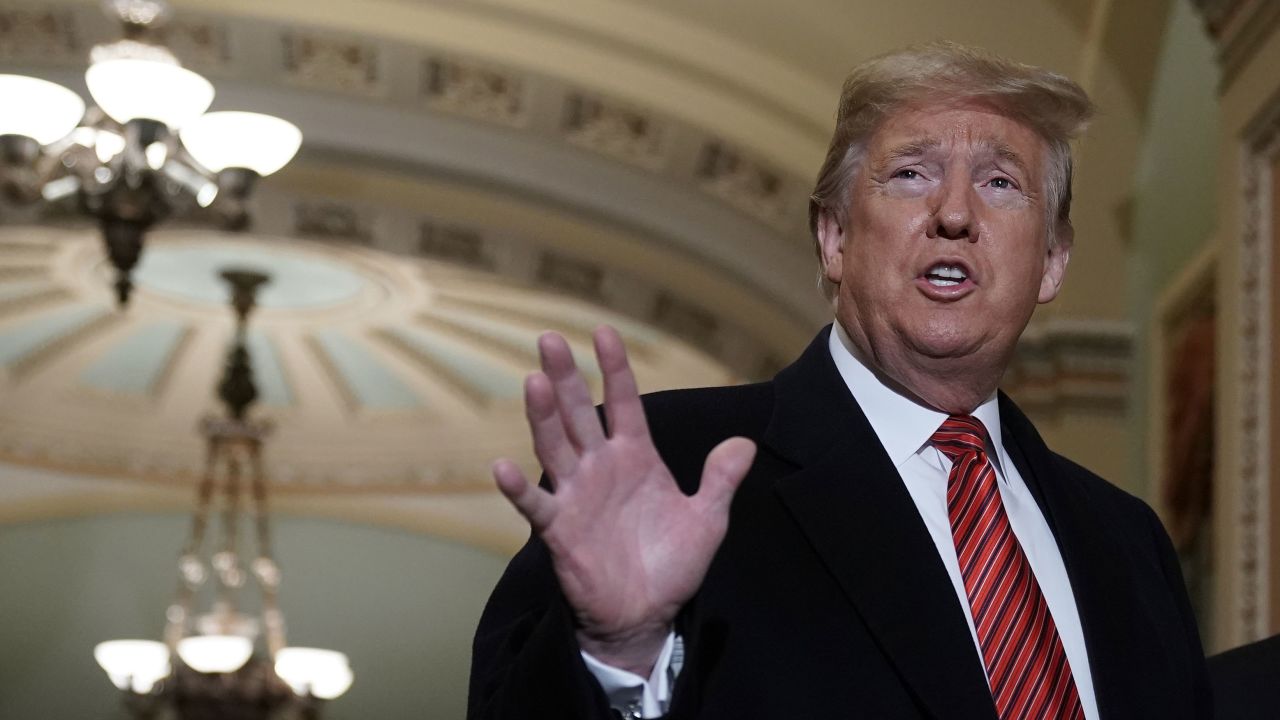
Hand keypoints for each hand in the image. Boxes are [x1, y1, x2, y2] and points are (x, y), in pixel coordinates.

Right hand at [493, 326, 755, 676]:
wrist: (647, 614)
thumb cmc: (672, 564)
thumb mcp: (706, 519)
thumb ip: (720, 480)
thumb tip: (745, 442)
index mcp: (635, 457)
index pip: (624, 402)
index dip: (614, 368)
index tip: (603, 332)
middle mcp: (601, 467)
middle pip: (579, 413)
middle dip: (565, 377)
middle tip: (550, 339)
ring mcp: (577, 495)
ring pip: (555, 446)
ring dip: (543, 416)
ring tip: (534, 381)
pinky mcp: (559, 529)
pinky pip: (535, 505)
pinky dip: (516, 489)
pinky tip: (502, 467)